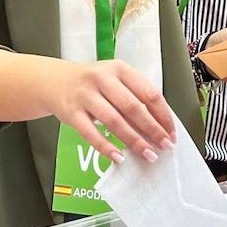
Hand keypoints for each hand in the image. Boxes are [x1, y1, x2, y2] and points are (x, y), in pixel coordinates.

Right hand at [53, 60, 174, 164]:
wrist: (54, 81)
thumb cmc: (92, 83)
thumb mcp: (115, 80)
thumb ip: (134, 97)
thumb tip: (158, 126)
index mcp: (119, 69)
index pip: (148, 93)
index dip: (163, 115)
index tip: (171, 132)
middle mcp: (102, 78)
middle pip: (133, 107)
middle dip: (152, 129)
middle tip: (163, 146)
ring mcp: (85, 95)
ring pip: (114, 121)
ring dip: (134, 140)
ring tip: (147, 154)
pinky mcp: (72, 113)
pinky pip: (91, 133)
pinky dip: (106, 147)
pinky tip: (118, 157)